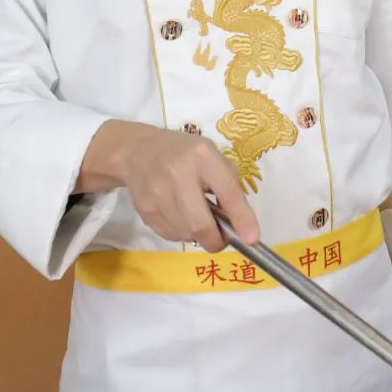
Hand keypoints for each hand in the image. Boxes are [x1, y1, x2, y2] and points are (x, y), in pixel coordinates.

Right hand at [78, 121, 258, 250]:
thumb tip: (241, 223)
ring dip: (198, 234)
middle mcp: (178, 174)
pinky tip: (180, 215)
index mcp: (203, 156)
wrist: (139, 152)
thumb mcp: (212, 156)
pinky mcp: (145, 210)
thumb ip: (229, 185)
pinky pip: (170, 235)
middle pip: (201, 224)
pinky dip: (182, 233)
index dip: (241, 218)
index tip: (251, 238)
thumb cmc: (185, 154)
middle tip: (222, 238)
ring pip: (186, 234)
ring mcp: (158, 193)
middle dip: (216, 240)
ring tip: (197, 216)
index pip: (227, 192)